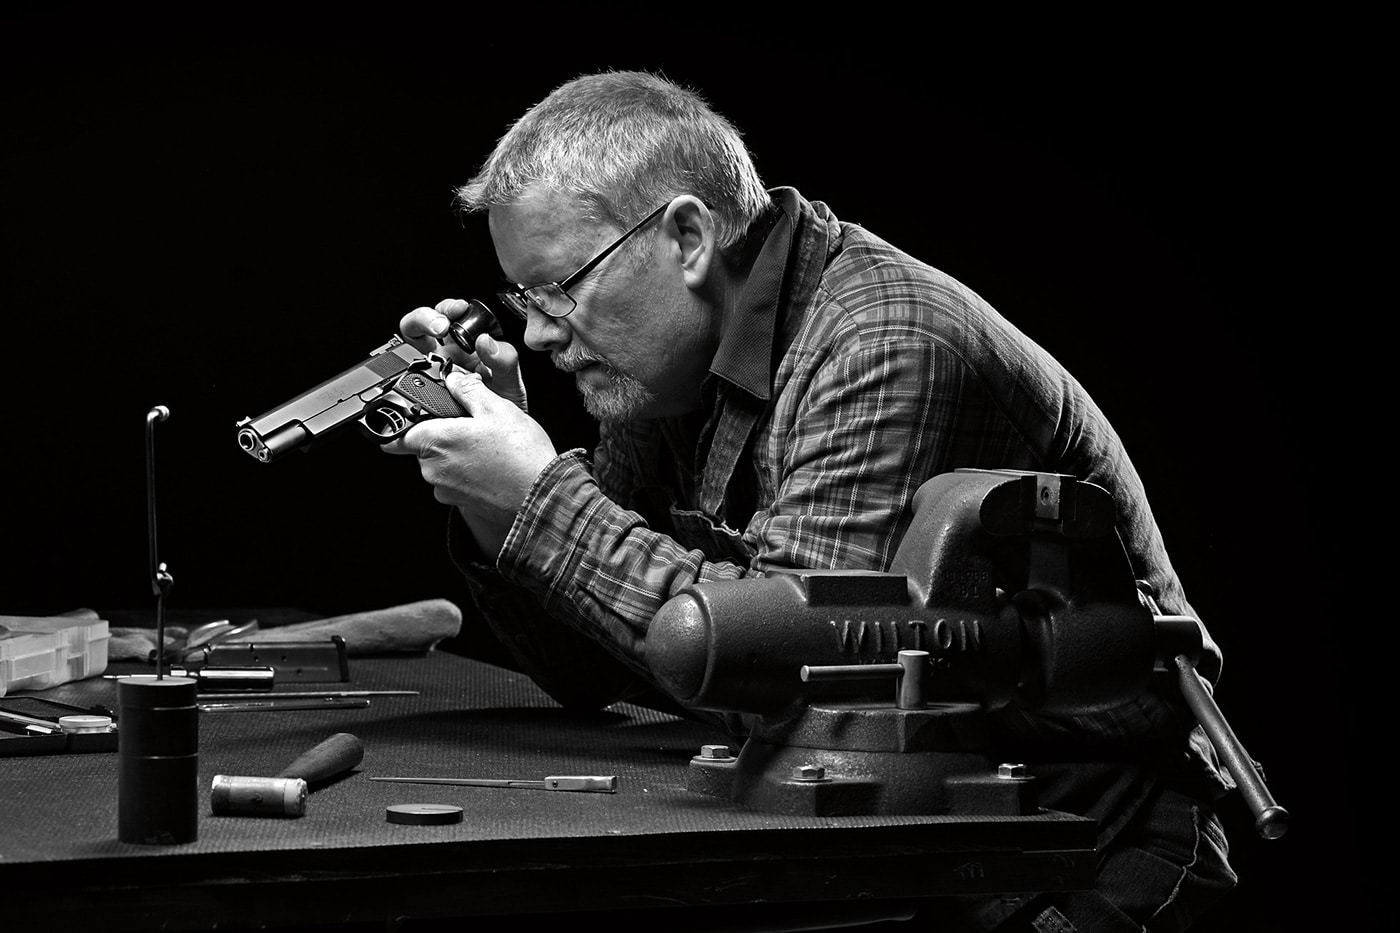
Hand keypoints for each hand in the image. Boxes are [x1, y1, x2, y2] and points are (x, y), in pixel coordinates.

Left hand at [383, 367, 556, 557]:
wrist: (541, 496)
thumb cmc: (520, 455)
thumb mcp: (496, 408)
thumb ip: (468, 389)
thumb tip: (454, 379)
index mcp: (434, 441)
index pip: (395, 436)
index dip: (403, 423)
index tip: (414, 417)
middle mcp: (432, 469)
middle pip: (422, 446)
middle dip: (441, 435)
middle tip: (471, 426)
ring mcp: (445, 489)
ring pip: (440, 463)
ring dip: (456, 453)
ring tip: (487, 446)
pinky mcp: (459, 502)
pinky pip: (454, 480)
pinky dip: (467, 471)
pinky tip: (491, 464)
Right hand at [400, 298, 527, 410]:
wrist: (497, 441)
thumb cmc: (503, 410)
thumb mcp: (510, 383)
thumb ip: (504, 361)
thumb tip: (485, 340)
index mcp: (467, 348)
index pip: (451, 317)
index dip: (450, 308)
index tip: (458, 310)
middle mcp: (445, 357)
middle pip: (422, 324)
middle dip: (427, 317)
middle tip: (441, 326)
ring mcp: (430, 374)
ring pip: (409, 344)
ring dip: (418, 332)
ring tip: (433, 340)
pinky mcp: (421, 393)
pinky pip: (405, 378)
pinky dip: (406, 366)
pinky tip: (423, 371)